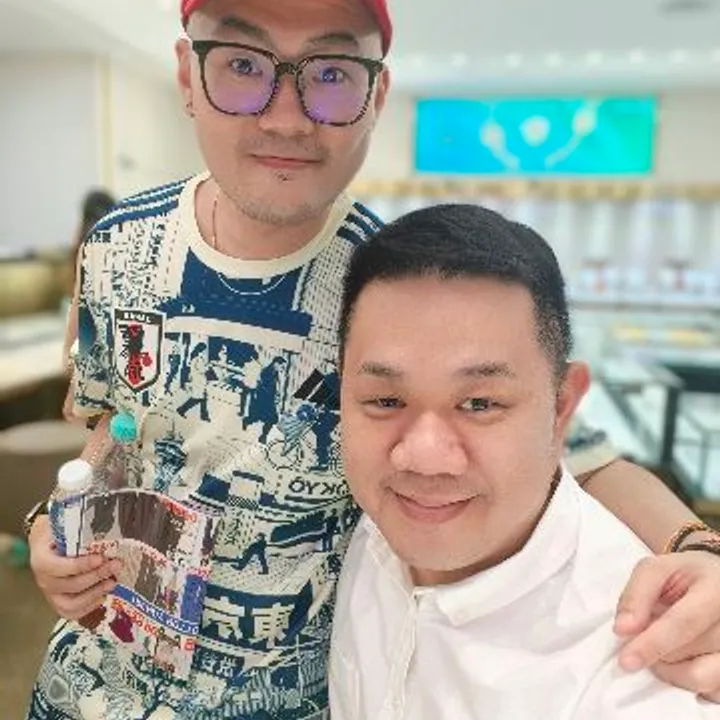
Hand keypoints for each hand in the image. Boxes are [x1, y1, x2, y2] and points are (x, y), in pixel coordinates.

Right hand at [28, 514, 120, 620]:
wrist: (45, 542)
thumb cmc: (56, 531)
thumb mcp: (62, 523)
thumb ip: (77, 523)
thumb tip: (102, 515)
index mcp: (41, 559)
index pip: (59, 567)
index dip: (80, 565)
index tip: (100, 558)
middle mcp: (43, 579)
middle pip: (70, 585)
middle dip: (97, 576)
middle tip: (116, 565)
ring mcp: (50, 593)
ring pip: (71, 603)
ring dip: (95, 593)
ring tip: (112, 581)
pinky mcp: (58, 601)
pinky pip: (71, 612)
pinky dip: (88, 607)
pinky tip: (103, 595)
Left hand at [614, 551, 719, 700]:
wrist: (719, 583)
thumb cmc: (687, 576)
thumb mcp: (658, 570)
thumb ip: (636, 594)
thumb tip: (623, 629)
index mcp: (716, 589)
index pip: (684, 623)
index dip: (652, 643)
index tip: (626, 660)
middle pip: (689, 653)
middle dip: (655, 652)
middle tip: (642, 639)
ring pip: (702, 678)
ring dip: (671, 671)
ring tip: (661, 650)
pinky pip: (712, 692)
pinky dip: (689, 682)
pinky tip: (682, 661)